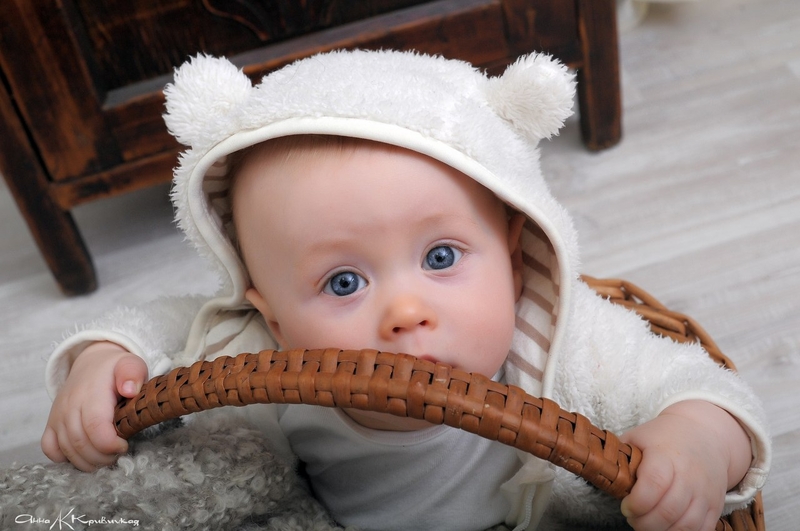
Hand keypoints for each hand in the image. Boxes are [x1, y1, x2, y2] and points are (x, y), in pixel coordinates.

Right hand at [41, 342, 147, 470]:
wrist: (91, 364)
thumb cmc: (115, 370)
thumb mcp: (131, 365)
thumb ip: (132, 373)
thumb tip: (130, 390)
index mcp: (91, 393)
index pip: (95, 427)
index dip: (110, 444)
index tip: (124, 445)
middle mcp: (70, 406)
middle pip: (81, 443)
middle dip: (102, 457)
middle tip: (117, 454)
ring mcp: (58, 416)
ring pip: (66, 449)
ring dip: (88, 462)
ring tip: (106, 457)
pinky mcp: (51, 424)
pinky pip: (50, 448)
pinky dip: (65, 459)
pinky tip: (84, 455)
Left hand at [619, 400, 750, 530]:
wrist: (705, 434)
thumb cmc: (664, 437)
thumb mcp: (638, 437)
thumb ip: (620, 456)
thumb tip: (600, 471)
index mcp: (666, 455)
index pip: (654, 484)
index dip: (637, 502)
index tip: (626, 506)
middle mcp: (689, 475)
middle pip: (668, 510)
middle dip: (645, 523)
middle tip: (633, 519)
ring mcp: (705, 492)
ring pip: (685, 525)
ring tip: (647, 524)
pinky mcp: (715, 505)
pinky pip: (701, 529)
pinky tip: (667, 527)